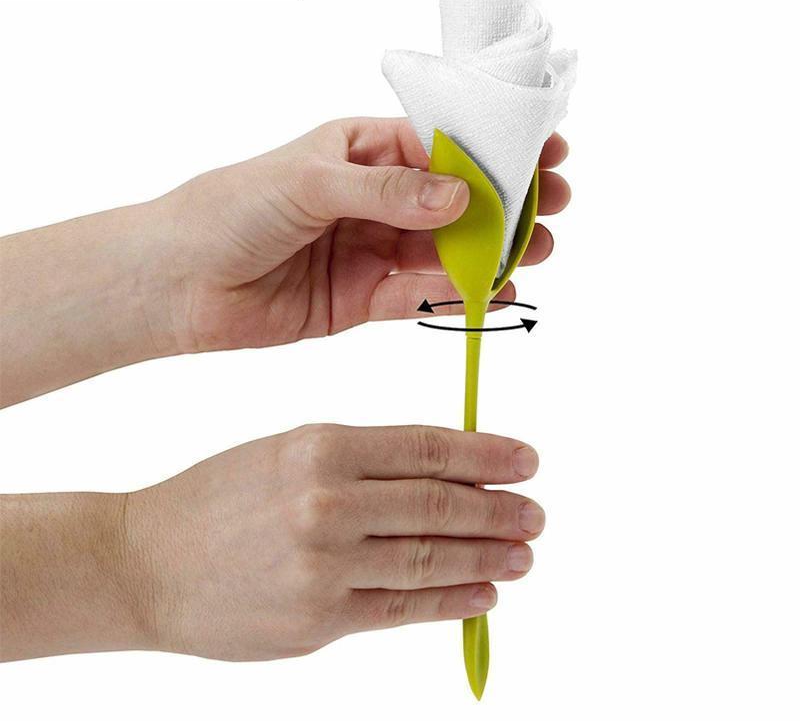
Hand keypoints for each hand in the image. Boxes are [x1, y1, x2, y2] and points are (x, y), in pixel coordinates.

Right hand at [122, 424, 544, 660]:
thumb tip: (444, 471)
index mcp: (322, 447)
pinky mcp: (319, 620)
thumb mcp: (291, 451)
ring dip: (489, 557)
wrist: (146, 559)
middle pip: (441, 505)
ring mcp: (326, 567)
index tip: (526, 460)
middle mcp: (329, 503)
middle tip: (536, 513)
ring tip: (523, 554)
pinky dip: (453, 601)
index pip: (428, 448)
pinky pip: (404, 608)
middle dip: (500, 510)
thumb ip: (366, 461)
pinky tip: (484, 594)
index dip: (486, 454)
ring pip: (432, 559)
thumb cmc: (220, 496)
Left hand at [161, 118, 570, 351]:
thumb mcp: (308, 181)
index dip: (493, 151)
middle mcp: (373, 200)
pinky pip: (418, 297)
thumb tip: (459, 196)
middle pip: (453, 202)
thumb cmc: (229, 210)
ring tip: (535, 254)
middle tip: (551, 209)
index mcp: (361, 152)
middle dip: (505, 204)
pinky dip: (455, 296)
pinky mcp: (362, 300)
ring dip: (491, 252)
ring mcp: (371, 251)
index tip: (543, 152)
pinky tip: (494, 293)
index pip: (441, 147)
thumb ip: (384, 190)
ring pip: (443, 251)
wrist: (178, 283)